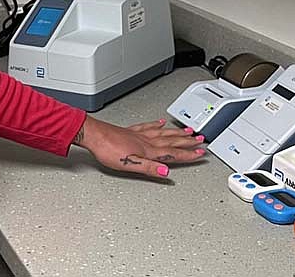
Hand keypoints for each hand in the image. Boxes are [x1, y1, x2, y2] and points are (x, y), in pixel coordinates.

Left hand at [73, 116, 204, 178]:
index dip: (187, 154)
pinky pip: (148, 126)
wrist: (93, 135)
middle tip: (200, 140)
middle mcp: (145, 141)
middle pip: (171, 141)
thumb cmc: (107, 150)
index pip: (172, 153)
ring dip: (176, 132)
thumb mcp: (128, 164)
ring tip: (187, 131)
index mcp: (147, 150)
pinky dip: (157, 125)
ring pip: (163, 133)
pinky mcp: (130, 131)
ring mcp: (138, 135)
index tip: (200, 152)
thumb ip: (149, 168)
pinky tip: (160, 123)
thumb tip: (166, 172)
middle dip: (187, 141)